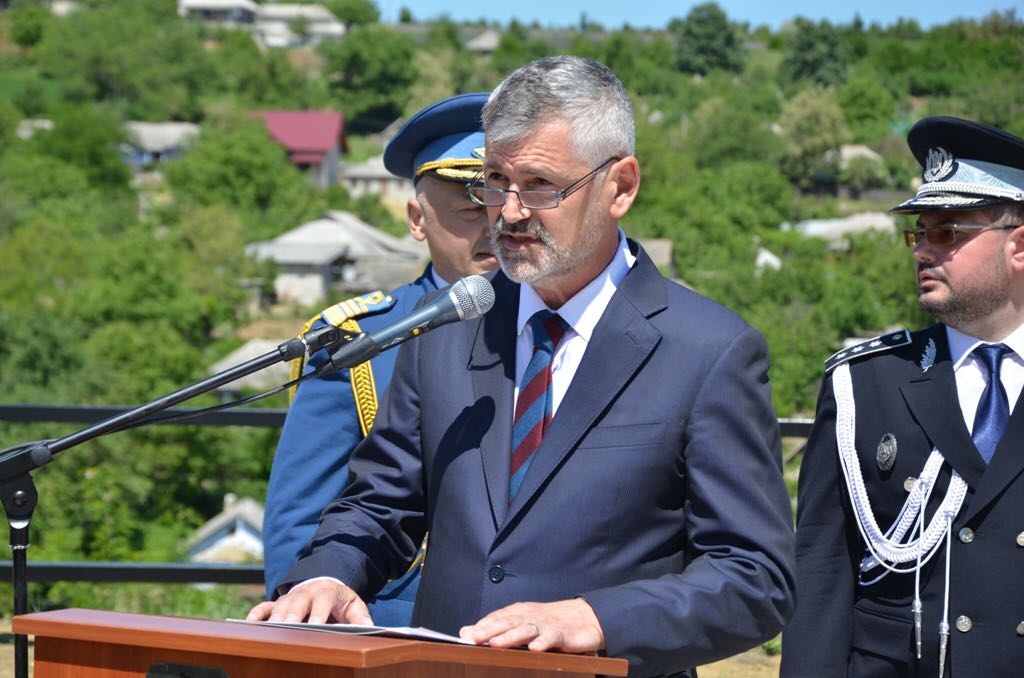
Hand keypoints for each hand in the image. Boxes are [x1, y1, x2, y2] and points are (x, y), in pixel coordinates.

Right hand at [245, 578, 372, 624]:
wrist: (324, 583)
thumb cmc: (339, 600)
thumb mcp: (354, 605)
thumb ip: (361, 616)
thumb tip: (369, 628)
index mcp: (326, 591)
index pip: (322, 601)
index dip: (318, 614)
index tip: (315, 626)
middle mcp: (305, 592)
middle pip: (297, 603)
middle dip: (292, 617)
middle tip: (287, 630)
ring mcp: (289, 597)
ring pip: (279, 607)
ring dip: (274, 620)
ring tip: (270, 635)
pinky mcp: (277, 603)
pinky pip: (262, 608)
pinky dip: (255, 616)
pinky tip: (250, 628)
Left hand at [459, 599, 604, 652]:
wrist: (583, 618)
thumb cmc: (548, 621)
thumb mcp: (520, 622)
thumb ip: (494, 627)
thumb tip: (466, 632)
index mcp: (519, 613)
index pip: (497, 618)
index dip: (482, 626)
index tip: (466, 636)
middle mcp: (530, 616)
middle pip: (507, 622)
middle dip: (490, 630)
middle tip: (474, 638)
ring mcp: (546, 624)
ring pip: (526, 629)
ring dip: (510, 636)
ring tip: (495, 643)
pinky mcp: (562, 634)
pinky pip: (551, 637)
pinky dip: (543, 641)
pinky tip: (534, 648)